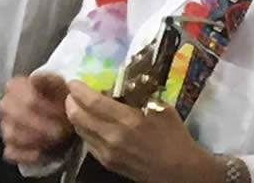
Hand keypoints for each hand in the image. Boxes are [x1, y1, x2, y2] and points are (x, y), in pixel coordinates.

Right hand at [0, 72, 73, 164]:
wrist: (60, 114)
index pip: (29, 100)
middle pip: (20, 117)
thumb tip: (36, 78)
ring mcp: (5, 126)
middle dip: (44, 126)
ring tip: (55, 140)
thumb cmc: (59, 99)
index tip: (66, 113)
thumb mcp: (60, 85)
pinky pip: (11, 153)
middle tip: (63, 130)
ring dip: (36, 139)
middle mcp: (5, 105)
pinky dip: (25, 155)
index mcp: (14, 86)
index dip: (49, 109)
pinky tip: (39, 154)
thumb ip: (50, 79)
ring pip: (13, 135)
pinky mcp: (9, 146)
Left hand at [65, 81, 225, 182]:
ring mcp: (108, 153)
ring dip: (75, 116)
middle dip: (70, 101)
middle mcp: (113, 137)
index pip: (91, 102)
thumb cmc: (174, 137)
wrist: (183, 172)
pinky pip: (87, 144)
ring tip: (79, 106)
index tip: (73, 81)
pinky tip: (91, 124)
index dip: (77, 89)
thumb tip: (118, 83)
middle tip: (72, 93)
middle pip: (77, 116)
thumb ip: (138, 94)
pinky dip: (85, 130)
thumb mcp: (160, 108)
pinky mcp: (108, 164)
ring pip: (79, 130)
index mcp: (128, 120)